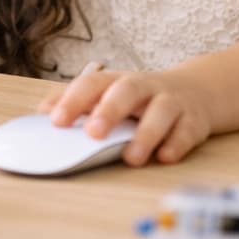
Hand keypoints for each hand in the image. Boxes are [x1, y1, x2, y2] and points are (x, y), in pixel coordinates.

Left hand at [36, 68, 213, 165]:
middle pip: (127, 91)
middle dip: (109, 111)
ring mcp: (171, 102)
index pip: (92, 83)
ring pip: (160, 112)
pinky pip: (187, 131)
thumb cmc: (140, 99)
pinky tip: (165, 157)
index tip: (56, 121)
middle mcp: (144, 87)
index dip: (73, 100)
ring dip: (145, 134)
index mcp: (117, 80)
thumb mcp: (109, 94)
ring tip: (131, 158)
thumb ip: (77, 102)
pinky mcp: (194, 121)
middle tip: (93, 134)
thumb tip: (42, 114)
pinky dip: (176, 144)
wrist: (196, 91)